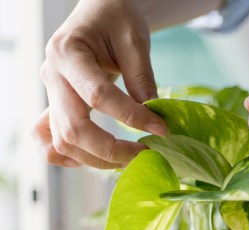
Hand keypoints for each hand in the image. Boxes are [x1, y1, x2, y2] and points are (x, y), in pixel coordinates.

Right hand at [34, 0, 166, 168]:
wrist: (99, 12)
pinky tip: (99, 159)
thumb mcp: (134, 40)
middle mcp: (52, 76)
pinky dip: (70, 157)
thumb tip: (154, 119)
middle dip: (112, 150)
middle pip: (73, 129)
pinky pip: (49, 141)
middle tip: (147, 154)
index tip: (162, 130)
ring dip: (97, 159)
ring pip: (62, 142)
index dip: (131, 117)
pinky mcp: (55, 106)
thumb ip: (142, 78)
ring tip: (132, 158)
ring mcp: (50, 93)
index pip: (98, 96)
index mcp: (68, 53)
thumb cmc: (116, 19)